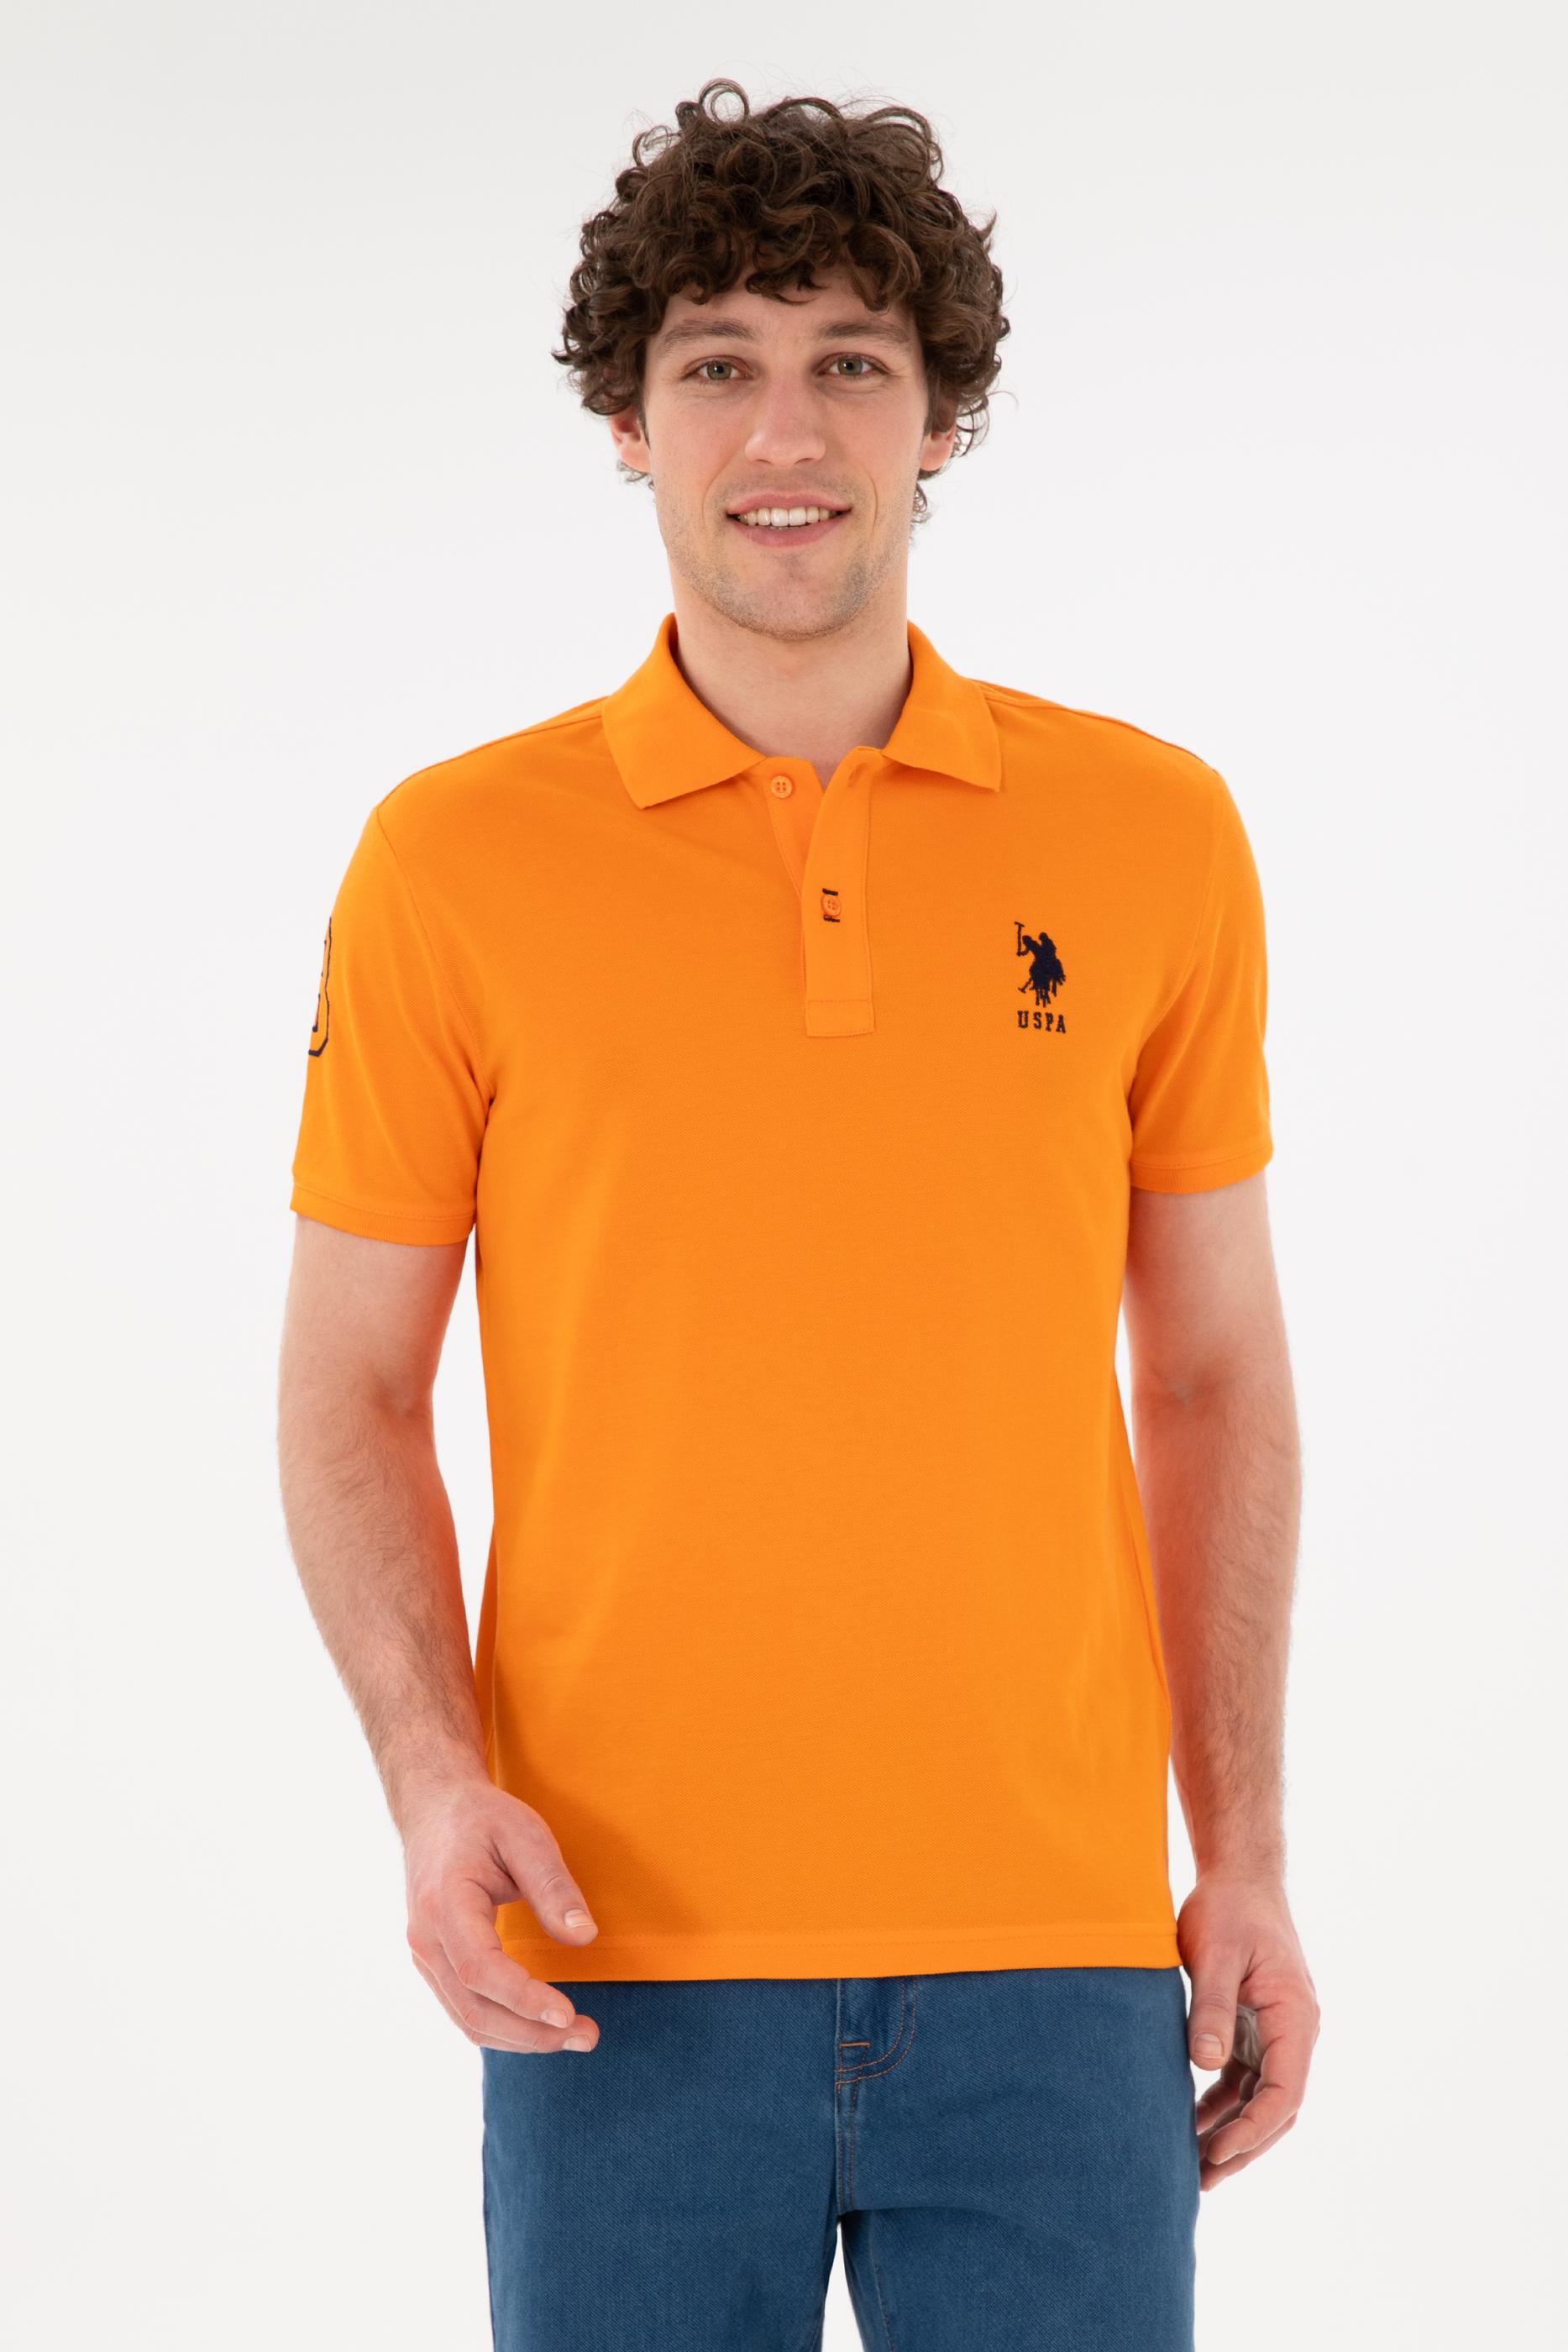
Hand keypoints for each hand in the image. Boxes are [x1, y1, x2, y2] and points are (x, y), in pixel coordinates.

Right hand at [401, 1775, 601, 2053]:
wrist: (434, 1809)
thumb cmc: (483, 1819)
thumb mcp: (525, 1835)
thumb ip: (553, 1886)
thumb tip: (585, 1936)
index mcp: (445, 1903)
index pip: (481, 1969)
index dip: (524, 1999)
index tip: (569, 2014)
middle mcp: (426, 1937)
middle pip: (474, 2008)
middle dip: (532, 2033)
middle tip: (588, 2036)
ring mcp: (425, 1954)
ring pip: (467, 2019)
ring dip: (521, 2038)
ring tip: (574, 2036)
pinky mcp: (434, 1963)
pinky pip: (464, 2010)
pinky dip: (503, 2027)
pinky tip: (540, 2026)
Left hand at [1177, 1873, 1318, 2188]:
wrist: (1238, 1874)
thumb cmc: (1229, 1908)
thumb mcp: (1216, 1955)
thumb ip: (1211, 2008)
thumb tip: (1204, 2063)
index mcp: (1295, 2017)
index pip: (1285, 2092)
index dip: (1254, 2130)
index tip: (1218, 2155)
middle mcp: (1294, 2032)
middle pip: (1277, 2108)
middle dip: (1243, 2147)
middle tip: (1201, 2181)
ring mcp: (1276, 2032)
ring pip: (1260, 2100)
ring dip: (1230, 2133)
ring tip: (1190, 2167)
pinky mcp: (1254, 2028)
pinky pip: (1242, 2080)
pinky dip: (1220, 2106)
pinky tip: (1188, 2126)